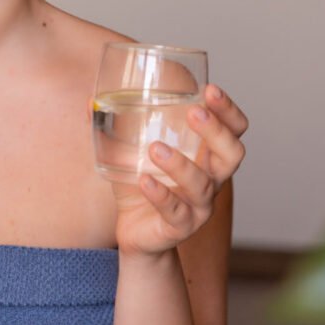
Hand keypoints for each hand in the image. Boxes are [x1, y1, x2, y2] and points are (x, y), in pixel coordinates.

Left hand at [112, 83, 247, 257]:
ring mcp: (199, 206)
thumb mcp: (130, 152)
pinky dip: (161, 195)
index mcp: (207, 155)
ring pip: (203, 185)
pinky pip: (176, 213)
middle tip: (193, 112)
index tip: (210, 90)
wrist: (137, 234)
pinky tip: (144, 181)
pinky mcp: (179, 227)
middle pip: (232, 154)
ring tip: (155, 148)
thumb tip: (89, 102)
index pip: (234, 129)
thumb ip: (116, 127)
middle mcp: (212, 180)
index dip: (228, 110)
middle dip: (216, 130)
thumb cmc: (143, 184)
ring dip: (181, 164)